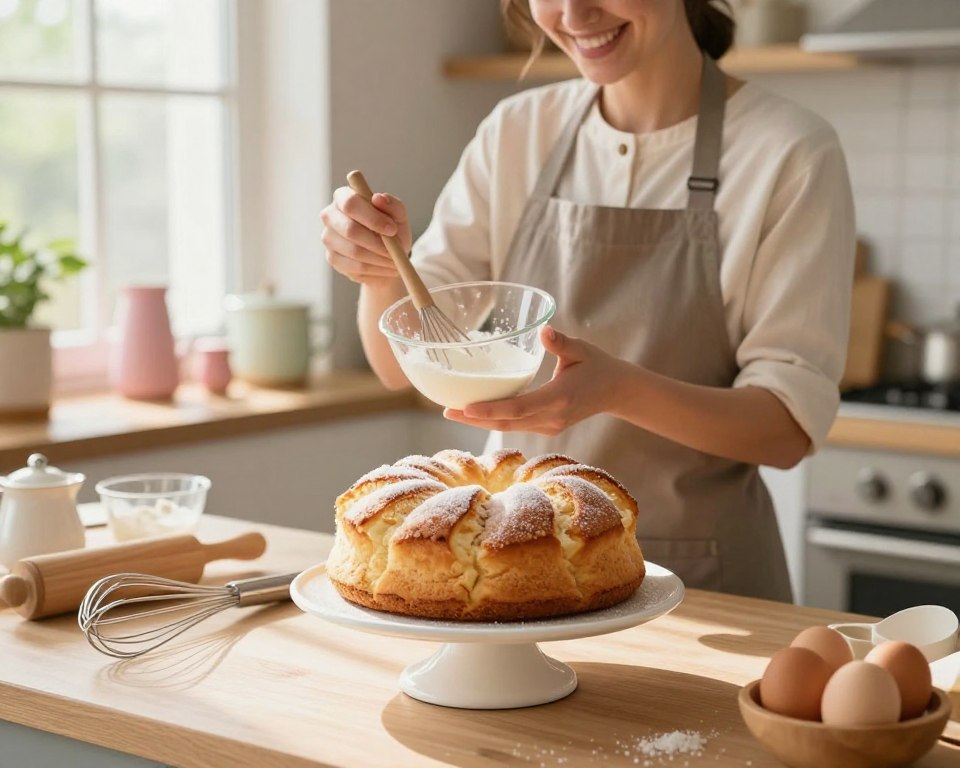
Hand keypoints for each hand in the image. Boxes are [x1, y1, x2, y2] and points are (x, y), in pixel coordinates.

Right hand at [320, 186, 411, 284]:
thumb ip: (393, 205)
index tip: (392, 229)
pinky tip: (385, 267)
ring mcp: (328, 238)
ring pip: (354, 251)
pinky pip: (355, 267)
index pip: (350, 203)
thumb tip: (379, 198)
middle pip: (349, 229)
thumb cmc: (391, 229)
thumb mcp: (398, 215)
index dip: (372, 218)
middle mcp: (330, 215)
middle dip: (377, 242)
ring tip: (394, 260)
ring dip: (379, 258)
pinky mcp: (332, 258)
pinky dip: (375, 269)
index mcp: (344, 197)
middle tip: (396, 250)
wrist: (388, 254)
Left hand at [444, 326, 625, 434]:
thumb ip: (561, 342)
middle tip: (447, 411)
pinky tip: (476, 413)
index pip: (518, 408)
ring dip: (481, 422)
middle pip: (507, 423)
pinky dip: (495, 420)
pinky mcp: (547, 427)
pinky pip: (516, 425)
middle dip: (475, 419)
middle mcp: (552, 417)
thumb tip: (543, 330)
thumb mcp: (582, 349)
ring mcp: (549, 426)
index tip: (466, 407)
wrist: (617, 391)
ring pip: (509, 427)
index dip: (491, 410)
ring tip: (454, 412)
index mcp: (558, 398)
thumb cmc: (598, 365)